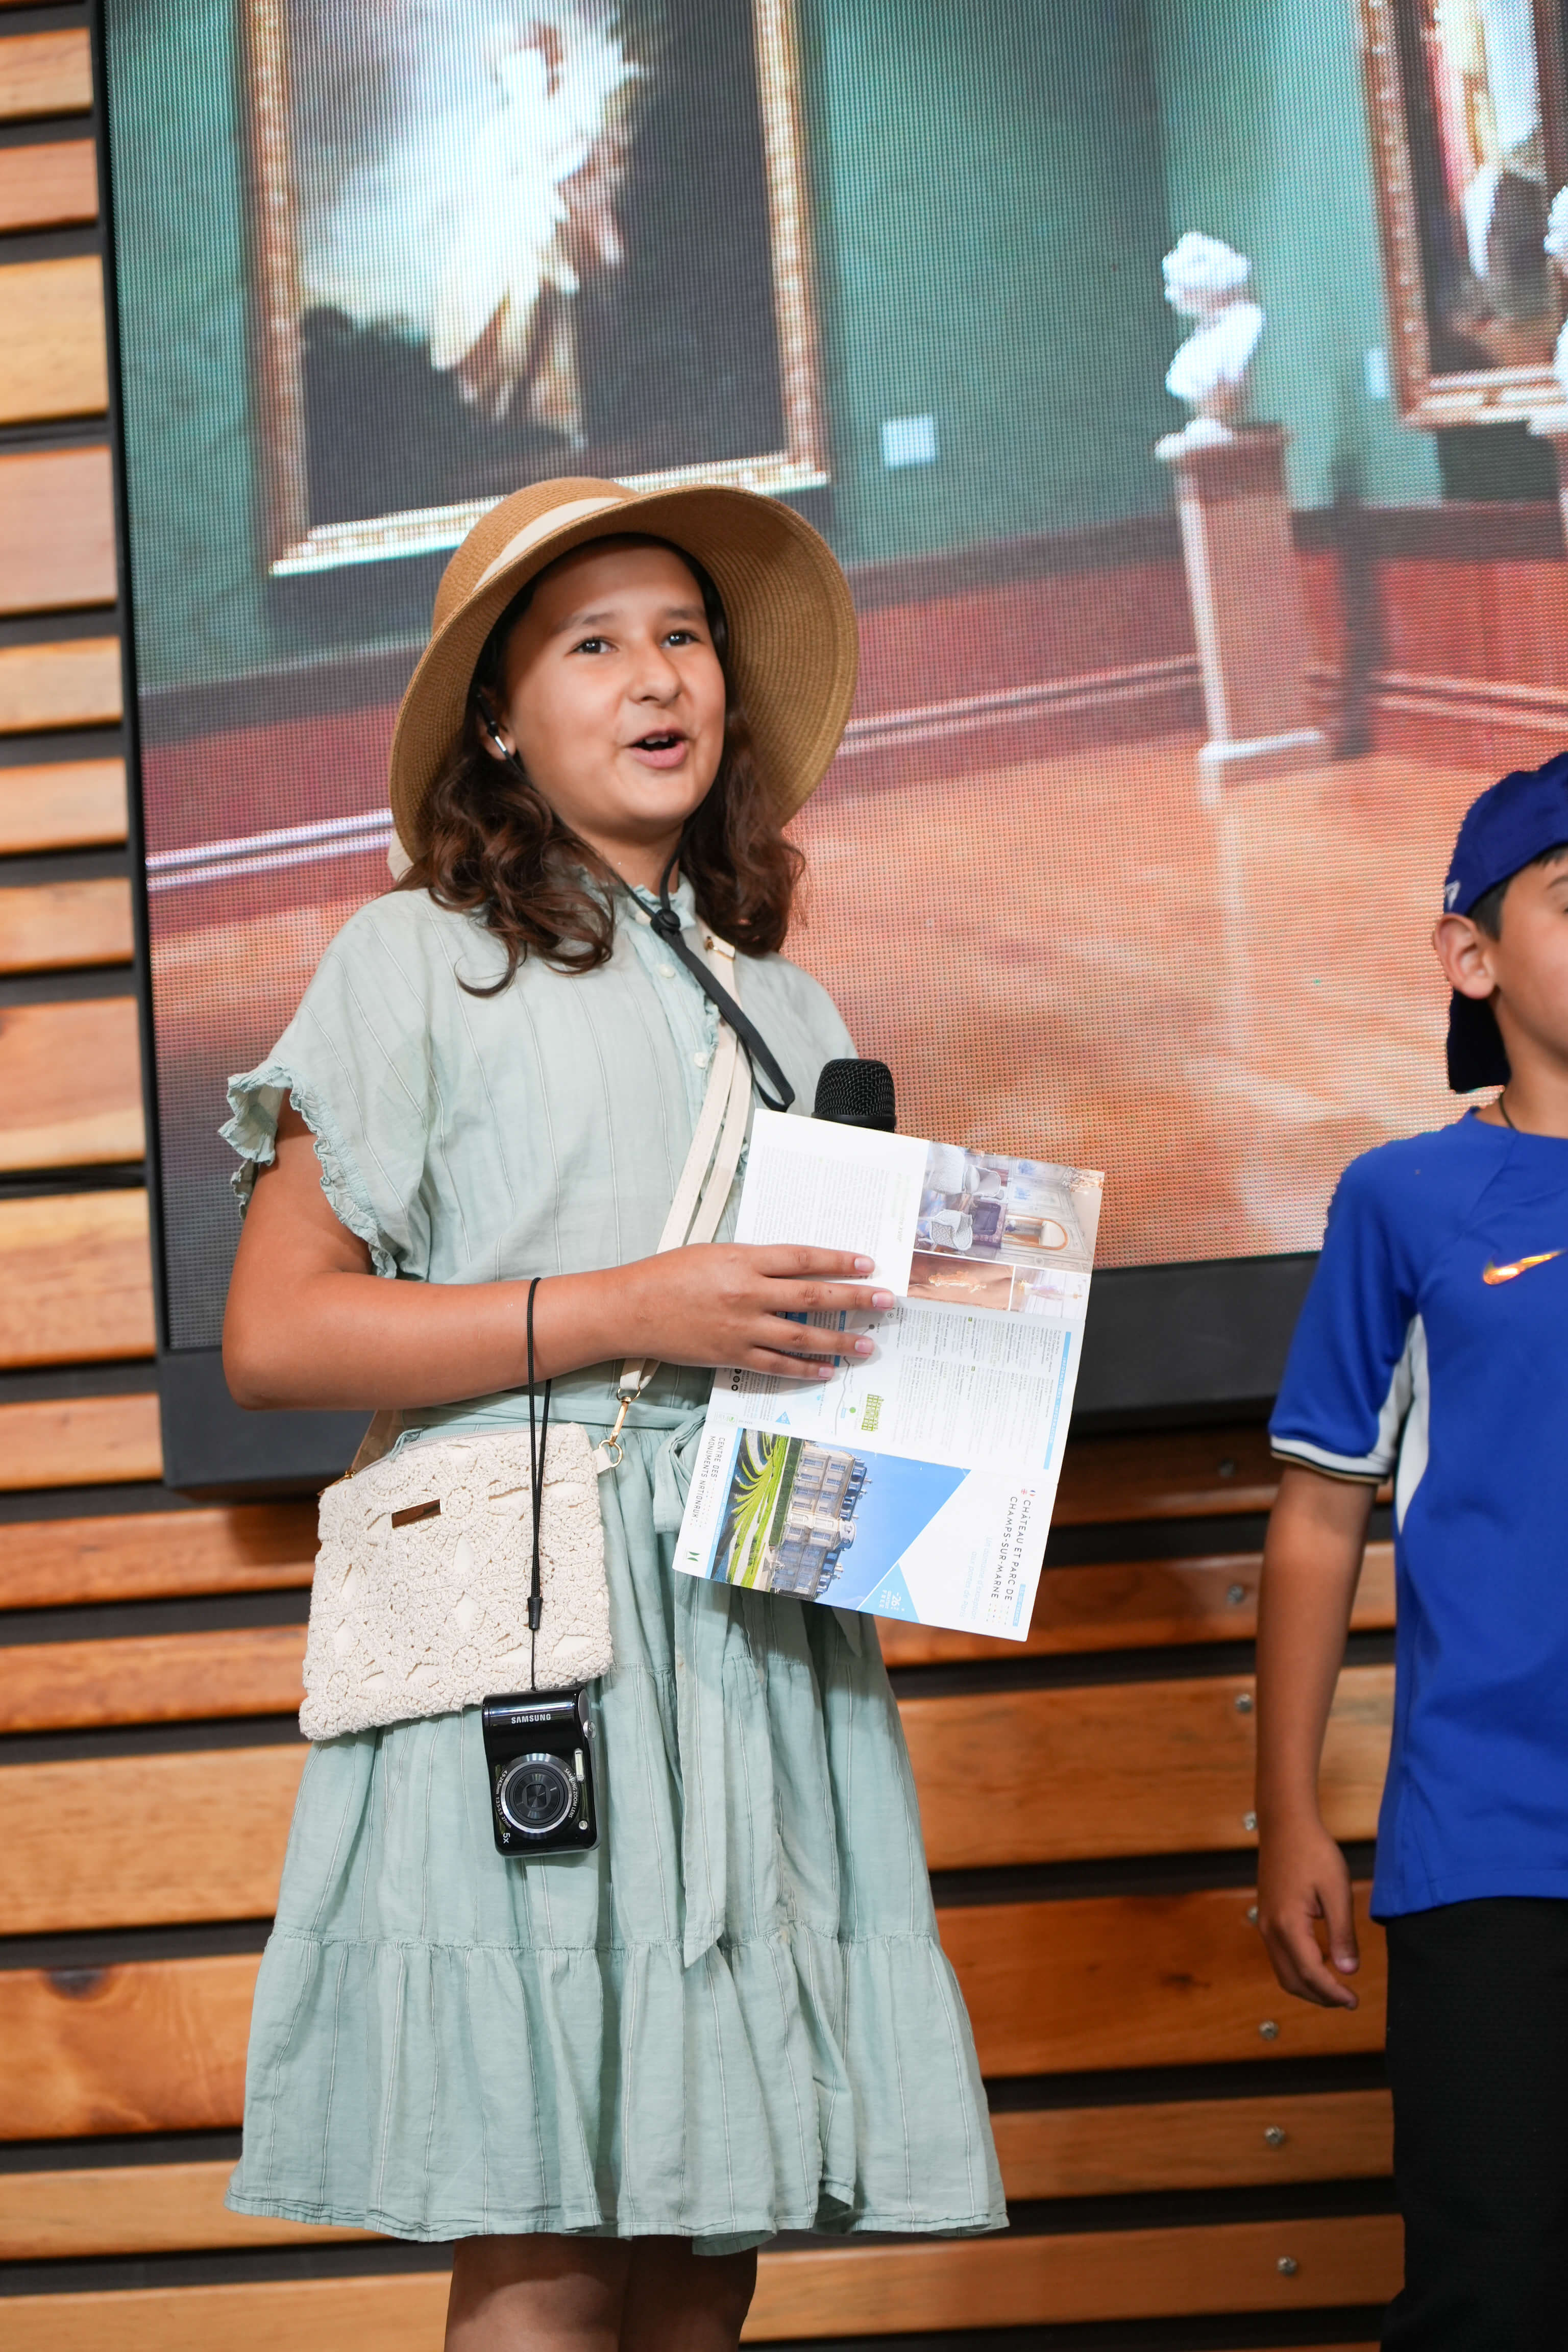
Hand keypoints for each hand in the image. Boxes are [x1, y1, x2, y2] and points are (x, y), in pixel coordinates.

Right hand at [617, 1243, 892, 1377]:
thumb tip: (793, 1270)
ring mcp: (741, 1327)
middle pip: (813, 1296)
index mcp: (743, 1260)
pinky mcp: (731, 1355)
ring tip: (868, 1345)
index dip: (839, 1260)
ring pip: (802, 1336)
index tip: (869, 1262)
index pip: (803, 1258)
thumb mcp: (714, 1253)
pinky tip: (827, 1371)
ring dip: (839, 1341)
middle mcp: (747, 1293)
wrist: (631, 1309)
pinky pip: (777, 1365)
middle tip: (886, 1300)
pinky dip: (804, 1369)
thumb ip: (753, 1261)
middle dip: (855, 1298)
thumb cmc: (668, 1275)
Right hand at [1256, 1815, 1359, 2008]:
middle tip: (1347, 1999)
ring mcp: (1265, 1924)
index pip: (1311, 1974)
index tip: (1354, 2001)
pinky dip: (1299, 1969)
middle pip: (1292, 1981)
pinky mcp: (1266, 1917)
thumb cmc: (1314, 1852)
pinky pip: (1280, 1955)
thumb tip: (1348, 1970)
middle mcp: (1271, 1930)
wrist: (1285, 1824)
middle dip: (1320, 1997)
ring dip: (1308, 1985)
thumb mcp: (1336, 1891)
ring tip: (1336, 1985)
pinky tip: (1321, 1960)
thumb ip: (1342, 1934)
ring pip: (1283, 1971)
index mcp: (1289, 1925)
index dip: (1333, 1993)